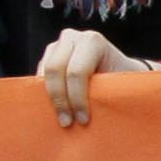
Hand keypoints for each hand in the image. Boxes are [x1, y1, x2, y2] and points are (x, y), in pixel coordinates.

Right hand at [39, 27, 157, 125]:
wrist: (118, 70)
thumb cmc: (122, 79)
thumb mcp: (120, 83)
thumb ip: (108, 93)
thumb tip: (94, 114)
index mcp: (92, 41)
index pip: (77, 72)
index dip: (77, 99)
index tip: (83, 120)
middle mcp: (71, 38)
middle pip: (55, 70)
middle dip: (60, 100)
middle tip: (67, 122)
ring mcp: (56, 46)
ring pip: (44, 74)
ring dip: (50, 99)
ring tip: (63, 119)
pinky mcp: (46, 57)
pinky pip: (39, 79)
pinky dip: (45, 96)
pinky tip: (56, 110)